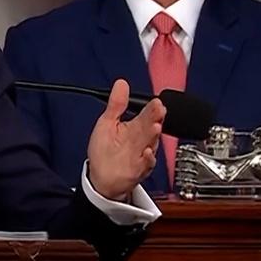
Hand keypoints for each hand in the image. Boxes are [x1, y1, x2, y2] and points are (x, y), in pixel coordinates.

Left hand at [87, 79, 163, 200]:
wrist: (101, 178)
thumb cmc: (105, 150)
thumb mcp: (107, 123)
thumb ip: (116, 104)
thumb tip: (121, 83)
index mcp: (134, 127)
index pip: (146, 115)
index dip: (152, 108)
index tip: (157, 102)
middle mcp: (140, 140)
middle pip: (150, 127)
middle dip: (155, 119)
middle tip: (159, 110)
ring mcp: (141, 155)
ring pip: (150, 143)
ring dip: (153, 136)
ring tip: (155, 127)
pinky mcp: (138, 170)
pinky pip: (146, 164)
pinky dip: (147, 159)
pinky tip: (146, 152)